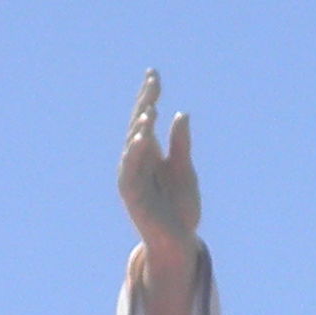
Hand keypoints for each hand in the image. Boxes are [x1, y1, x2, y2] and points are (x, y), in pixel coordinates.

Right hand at [117, 70, 201, 259]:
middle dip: (145, 104)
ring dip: (140, 127)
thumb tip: (181, 114)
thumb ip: (181, 144)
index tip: (154, 73)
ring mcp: (132, 176)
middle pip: (138, 125)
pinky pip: (130, 170)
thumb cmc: (181, 207)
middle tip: (153, 83)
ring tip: (151, 109)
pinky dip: (135, 153)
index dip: (149, 95)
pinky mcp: (131, 194)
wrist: (178, 241)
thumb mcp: (185, 170)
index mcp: (150, 153)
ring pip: (132, 146)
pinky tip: (142, 137)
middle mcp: (137, 161)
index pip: (147, 117)